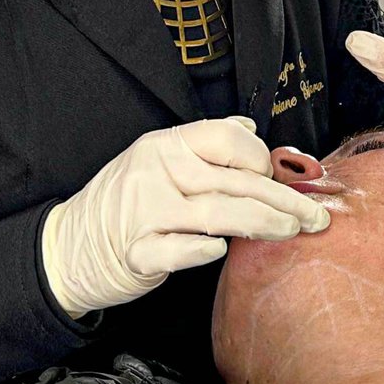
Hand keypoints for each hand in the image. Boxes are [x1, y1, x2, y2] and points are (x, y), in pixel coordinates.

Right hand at [41, 116, 329, 318]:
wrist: (67, 249)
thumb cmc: (126, 204)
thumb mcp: (159, 161)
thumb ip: (205, 145)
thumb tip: (248, 129)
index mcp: (166, 145)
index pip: (226, 139)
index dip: (262, 159)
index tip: (283, 180)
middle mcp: (156, 172)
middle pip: (235, 181)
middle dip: (283, 200)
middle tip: (316, 216)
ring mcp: (144, 212)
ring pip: (218, 213)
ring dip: (263, 224)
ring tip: (293, 232)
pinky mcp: (136, 253)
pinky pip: (181, 250)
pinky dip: (205, 250)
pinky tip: (224, 252)